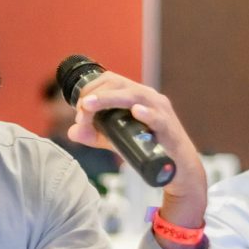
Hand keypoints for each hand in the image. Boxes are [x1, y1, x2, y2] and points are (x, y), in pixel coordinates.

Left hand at [66, 70, 206, 248]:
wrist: (176, 169)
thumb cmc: (146, 147)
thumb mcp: (114, 139)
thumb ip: (93, 134)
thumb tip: (72, 131)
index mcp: (135, 95)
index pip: (111, 80)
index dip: (91, 89)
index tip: (78, 106)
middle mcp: (148, 97)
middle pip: (120, 84)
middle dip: (96, 95)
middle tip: (81, 109)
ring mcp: (160, 110)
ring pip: (135, 96)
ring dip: (110, 99)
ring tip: (90, 104)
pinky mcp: (169, 128)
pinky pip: (158, 118)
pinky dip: (147, 114)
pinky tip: (136, 112)